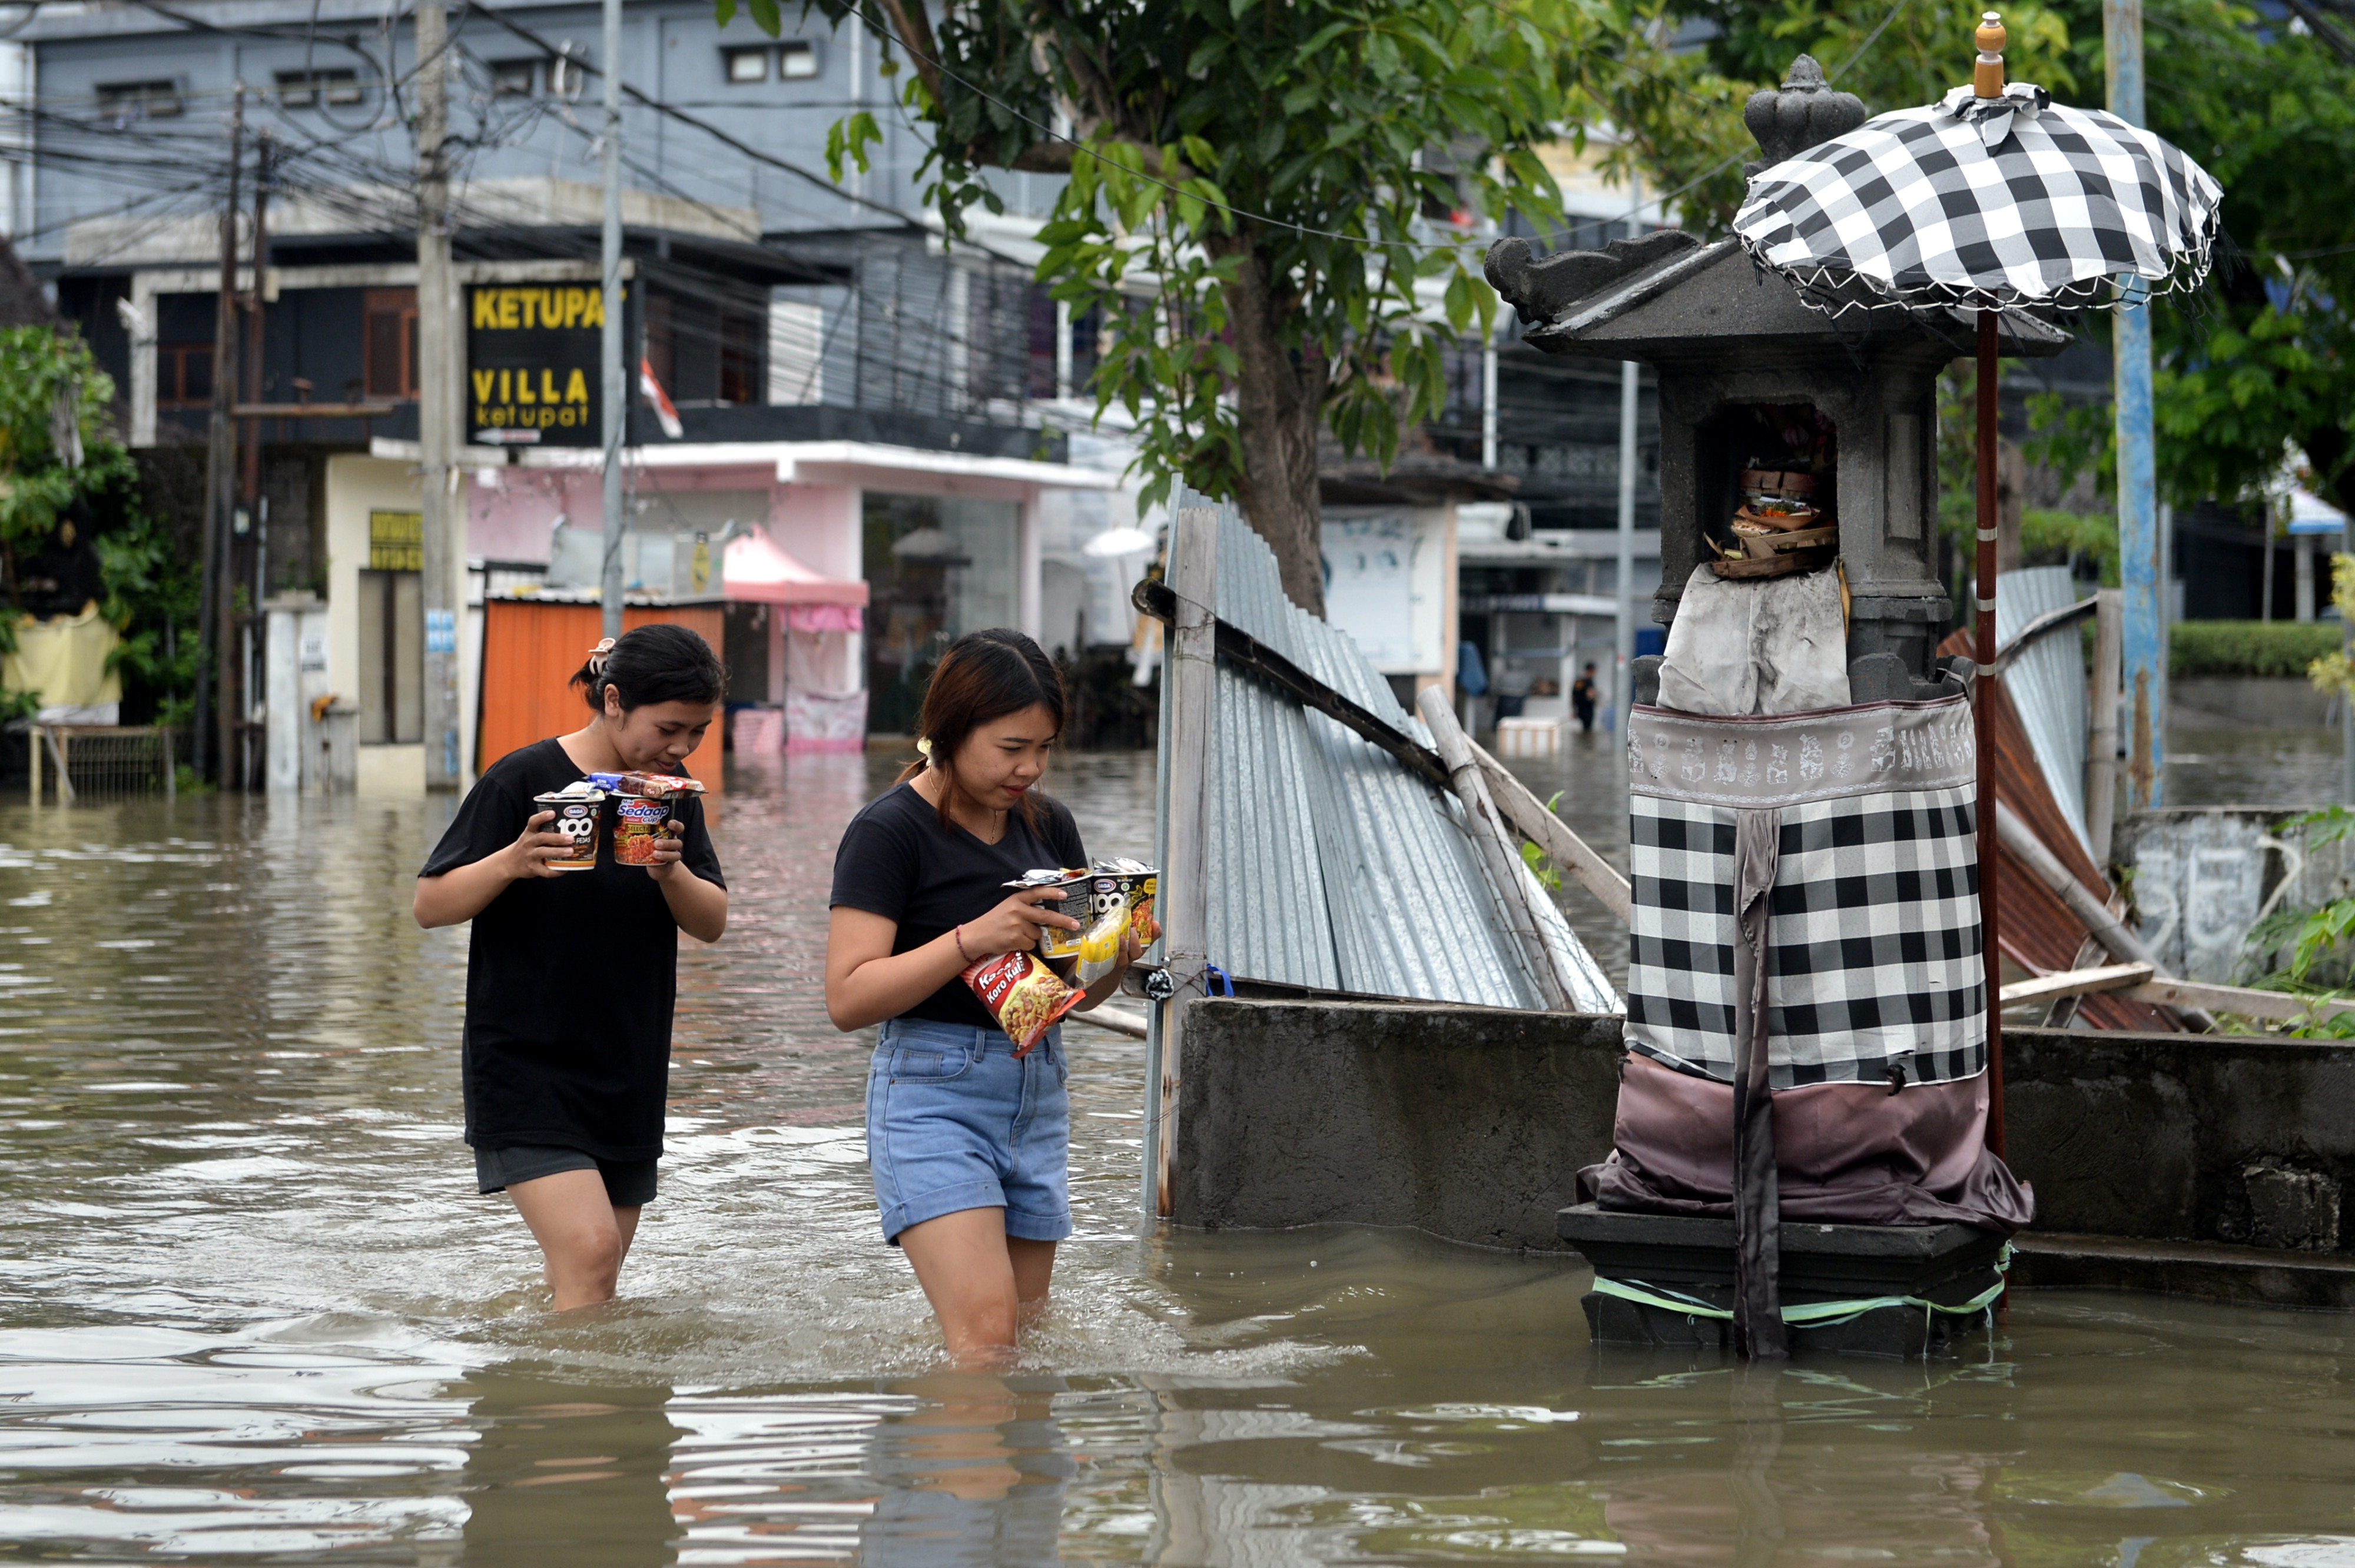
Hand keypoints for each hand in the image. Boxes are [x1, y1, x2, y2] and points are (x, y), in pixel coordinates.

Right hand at [504, 810, 574, 879]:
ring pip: (543, 852)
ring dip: (558, 852)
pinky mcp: (532, 868)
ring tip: (570, 851)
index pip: (533, 822)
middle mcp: (528, 843)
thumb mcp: (530, 836)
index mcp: (529, 833)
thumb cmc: (527, 847)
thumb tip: (571, 828)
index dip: (542, 817)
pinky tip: (565, 868)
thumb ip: (545, 831)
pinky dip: (555, 871)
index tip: (553, 813)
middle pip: (542, 838)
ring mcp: (530, 856)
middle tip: (571, 838)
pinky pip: (545, 870)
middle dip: (557, 838)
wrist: (510, 863)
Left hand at [643, 819, 687, 879]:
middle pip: (677, 841)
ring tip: (655, 853)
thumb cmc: (651, 849)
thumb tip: (621, 829)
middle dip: (667, 842)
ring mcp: (673, 854)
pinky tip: (655, 858)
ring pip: (675, 853)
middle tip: (656, 843)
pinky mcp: (670, 863)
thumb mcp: (647, 839)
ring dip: (665, 853)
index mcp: (669, 835)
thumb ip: (641, 834)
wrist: (658, 866)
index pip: (677, 827)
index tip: (669, 823)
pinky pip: (671, 861)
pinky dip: (663, 859)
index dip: (676, 825)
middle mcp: (673, 843)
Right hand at [959, 886, 1081, 956]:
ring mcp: (1016, 924)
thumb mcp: (1007, 907)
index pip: (1037, 892)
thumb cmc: (994, 922)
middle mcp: (1017, 910)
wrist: (976, 935)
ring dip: (1032, 937)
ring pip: (1038, 934)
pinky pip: (1030, 944)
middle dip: (1063, 920)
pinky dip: (1025, 945)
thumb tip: (1047, 916)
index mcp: (1016, 899)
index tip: (1065, 894)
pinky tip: (1013, 942)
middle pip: (1046, 915)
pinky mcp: (1015, 938)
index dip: (1052, 893)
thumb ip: (1024, 908)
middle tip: (1075, 924)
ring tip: (1016, 935)